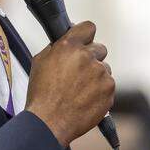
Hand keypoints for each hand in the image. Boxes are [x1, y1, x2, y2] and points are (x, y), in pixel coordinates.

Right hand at [25, 21, 115, 147]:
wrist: (49, 122)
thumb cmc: (42, 94)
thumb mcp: (40, 62)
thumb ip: (57, 47)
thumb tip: (66, 40)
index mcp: (69, 46)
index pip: (88, 27)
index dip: (85, 35)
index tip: (84, 40)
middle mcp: (88, 57)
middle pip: (99, 49)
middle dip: (91, 58)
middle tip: (79, 72)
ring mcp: (101, 74)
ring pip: (104, 69)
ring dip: (95, 76)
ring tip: (79, 91)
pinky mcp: (109, 90)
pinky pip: (108, 85)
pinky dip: (100, 91)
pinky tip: (85, 100)